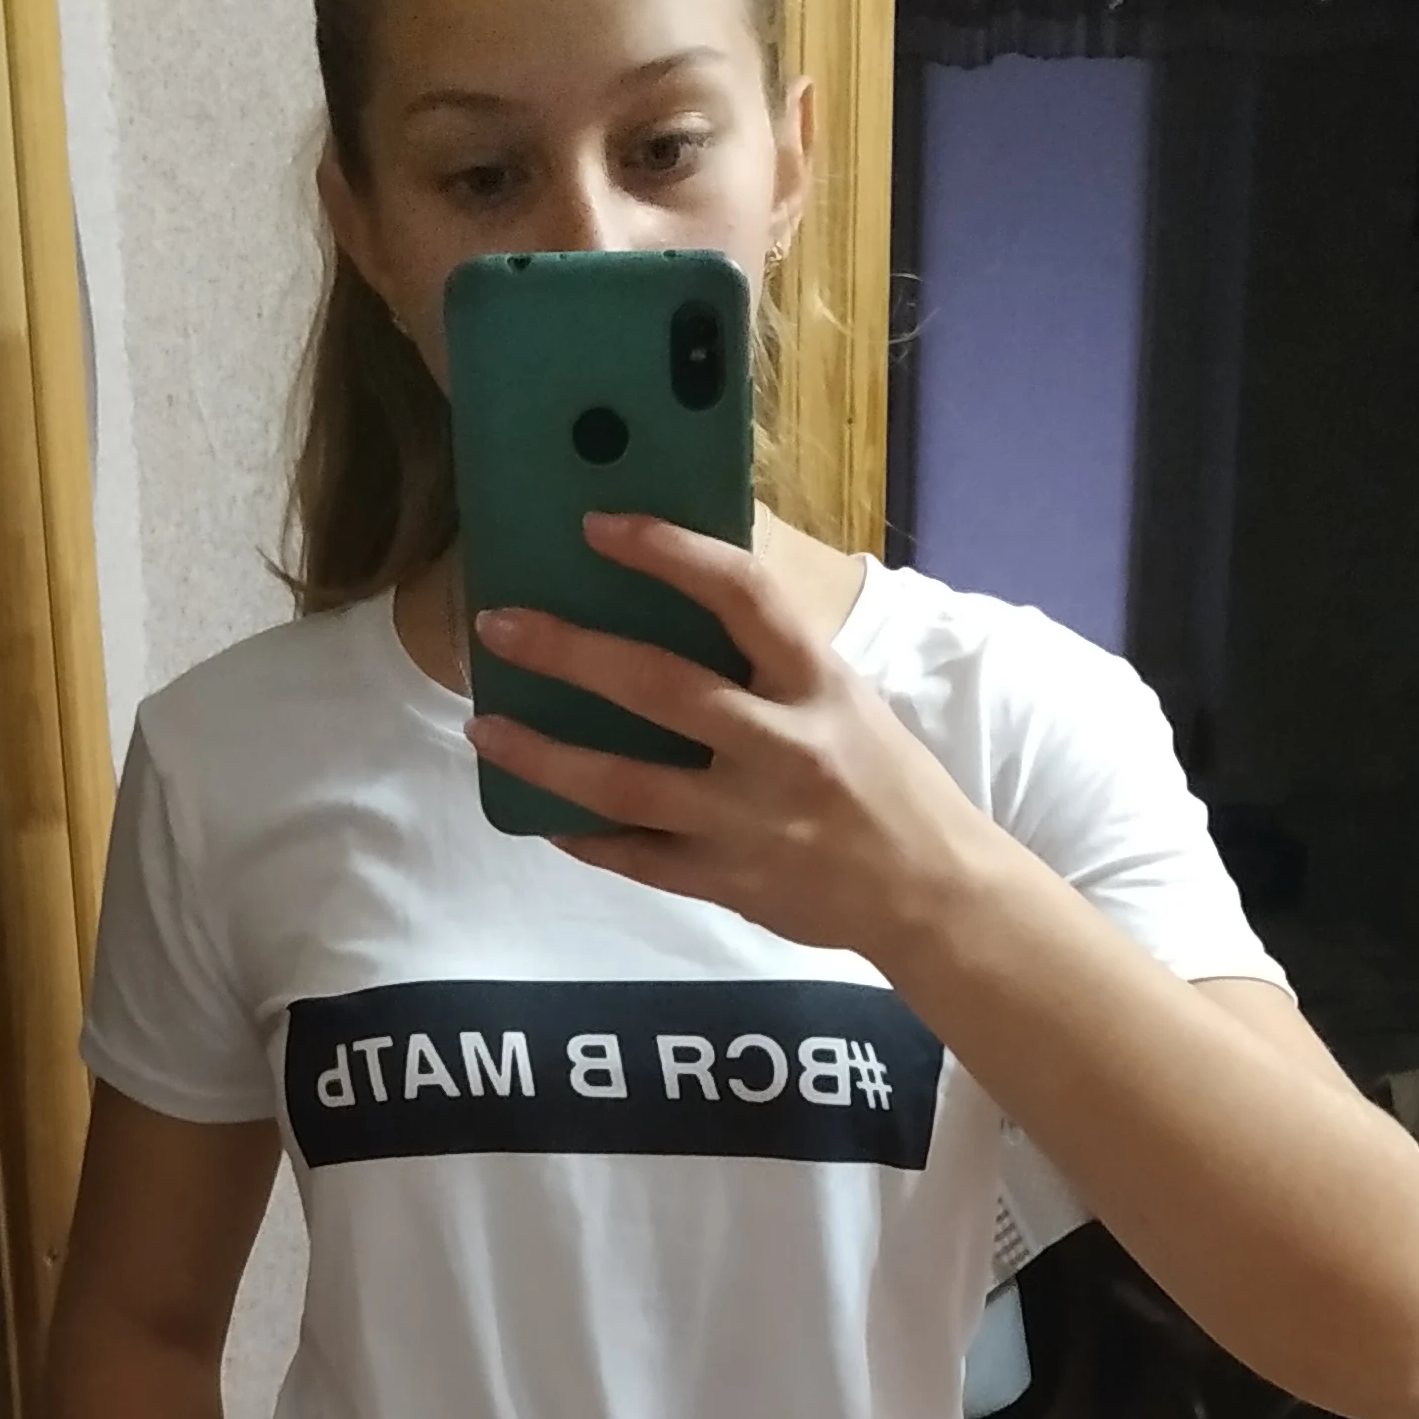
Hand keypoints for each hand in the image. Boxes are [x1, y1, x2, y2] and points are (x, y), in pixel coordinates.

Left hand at [465, 514, 992, 958]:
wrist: (932, 893)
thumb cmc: (884, 780)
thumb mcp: (844, 699)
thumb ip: (772, 659)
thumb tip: (681, 595)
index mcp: (818, 684)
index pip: (742, 594)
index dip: (669, 551)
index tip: (599, 525)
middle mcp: (783, 747)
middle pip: (660, 687)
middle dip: (570, 652)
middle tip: (501, 625)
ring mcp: (750, 821)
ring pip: (626, 784)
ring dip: (544, 754)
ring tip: (486, 726)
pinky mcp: (729, 883)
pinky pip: (636, 858)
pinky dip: (582, 834)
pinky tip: (540, 814)